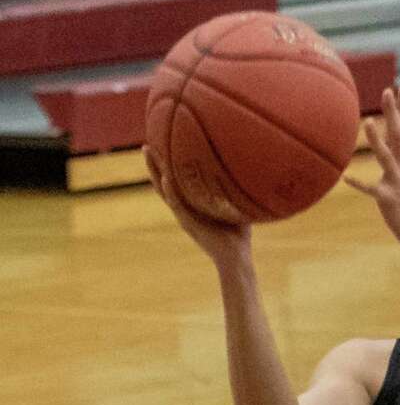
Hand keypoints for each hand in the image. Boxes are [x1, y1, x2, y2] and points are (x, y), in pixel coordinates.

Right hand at [143, 147, 251, 270]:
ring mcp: (185, 216)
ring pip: (164, 190)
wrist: (237, 258)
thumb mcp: (236, 207)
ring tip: (149, 153)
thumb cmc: (239, 235)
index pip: (175, 182)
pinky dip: (171, 191)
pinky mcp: (189, 224)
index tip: (162, 146)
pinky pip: (177, 205)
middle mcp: (184, 209)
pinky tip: (165, 178)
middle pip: (163, 182)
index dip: (167, 166)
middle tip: (146, 145)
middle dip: (154, 164)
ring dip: (155, 171)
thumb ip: (234, 192)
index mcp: (192, 205)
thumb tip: (248, 172)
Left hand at [345, 85, 399, 250]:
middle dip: (393, 113)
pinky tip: (346, 176)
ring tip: (367, 123)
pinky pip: (371, 189)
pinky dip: (359, 183)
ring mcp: (398, 182)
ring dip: (377, 140)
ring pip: (386, 157)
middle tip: (387, 91)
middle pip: (399, 135)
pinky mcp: (388, 198)